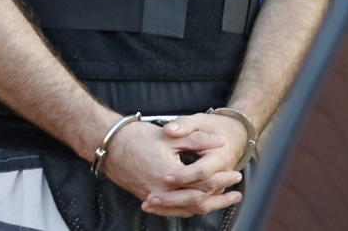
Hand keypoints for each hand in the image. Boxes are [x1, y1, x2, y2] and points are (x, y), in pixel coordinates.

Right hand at [92, 118, 236, 217]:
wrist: (110, 145)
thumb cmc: (137, 137)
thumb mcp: (170, 136)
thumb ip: (197, 140)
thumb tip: (220, 142)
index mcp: (170, 175)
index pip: (204, 181)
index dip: (222, 178)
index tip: (236, 173)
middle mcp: (163, 192)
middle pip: (199, 200)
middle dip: (220, 195)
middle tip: (237, 191)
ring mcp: (155, 198)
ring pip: (187, 209)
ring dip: (208, 206)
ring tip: (224, 201)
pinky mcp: (149, 200)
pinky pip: (174, 211)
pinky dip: (189, 208)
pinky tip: (197, 205)